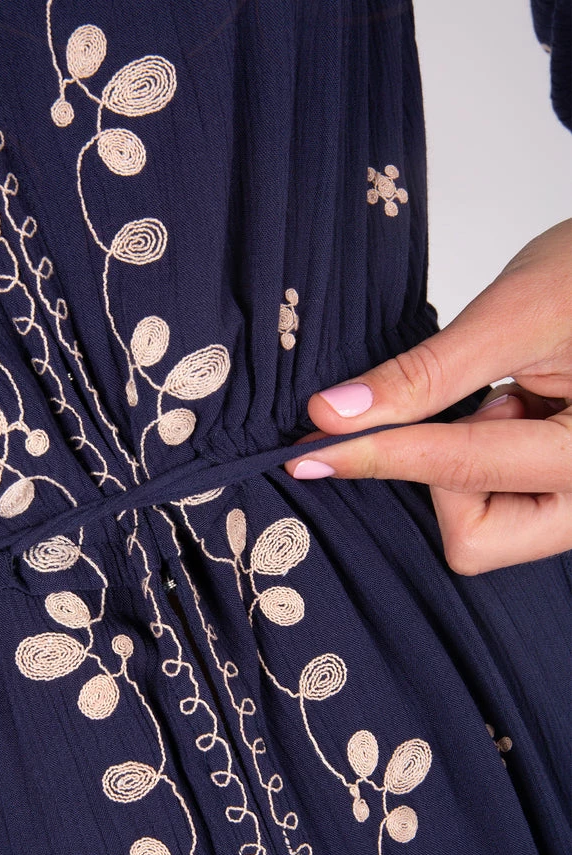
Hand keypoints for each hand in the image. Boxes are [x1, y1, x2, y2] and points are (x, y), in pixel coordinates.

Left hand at [285, 219, 571, 574]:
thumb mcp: (514, 314)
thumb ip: (426, 375)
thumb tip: (335, 414)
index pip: (460, 474)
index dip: (376, 455)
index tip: (309, 454)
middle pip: (473, 539)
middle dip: (444, 477)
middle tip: (484, 400)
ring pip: (478, 530)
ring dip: (464, 467)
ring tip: (512, 396)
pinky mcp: (556, 494)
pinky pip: (489, 507)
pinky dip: (475, 462)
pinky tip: (511, 410)